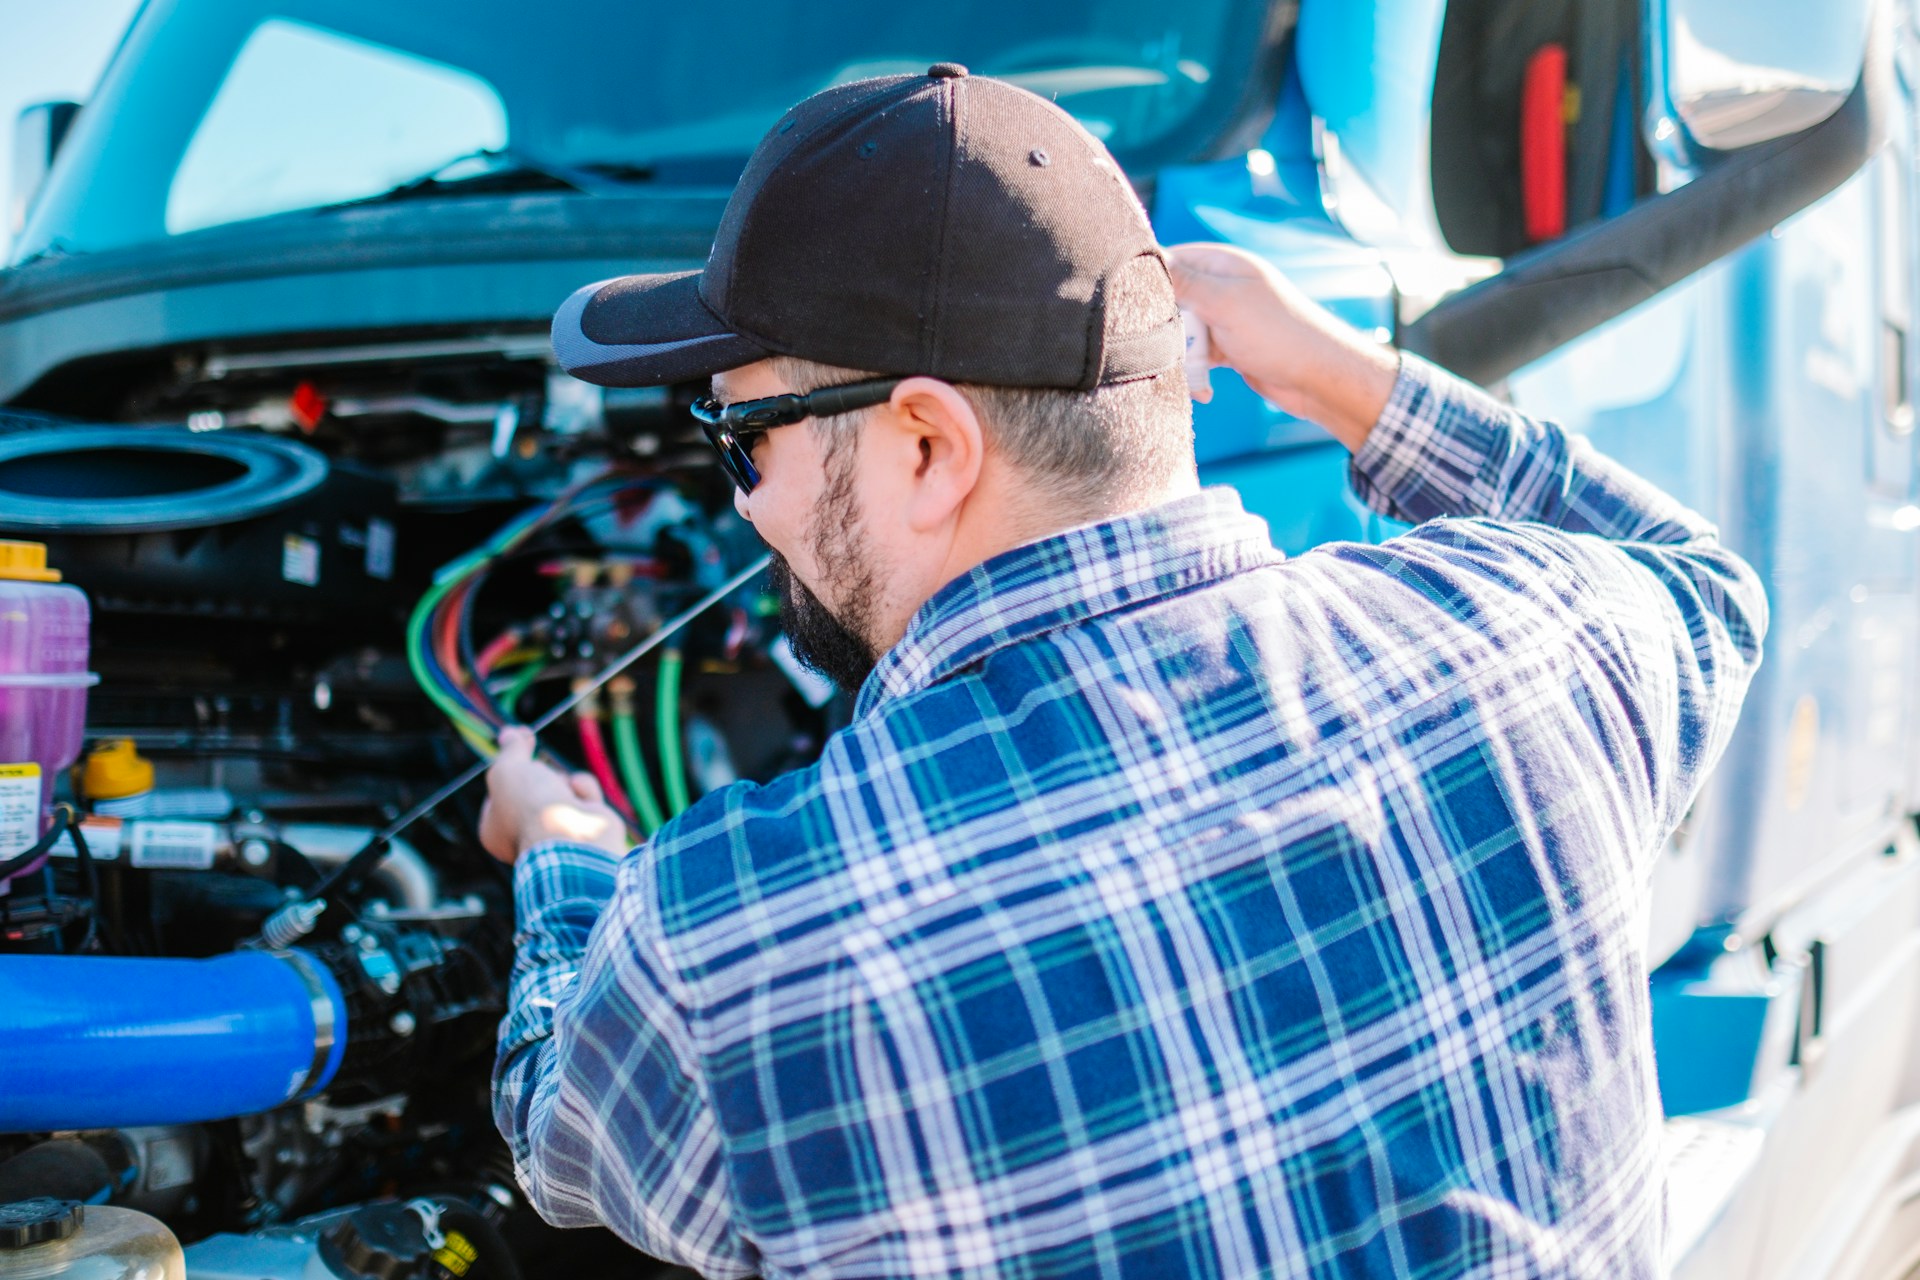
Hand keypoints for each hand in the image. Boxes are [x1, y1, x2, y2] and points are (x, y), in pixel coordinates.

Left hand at [481, 727, 629, 863]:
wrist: (573, 837)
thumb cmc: (531, 807)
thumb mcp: (508, 769)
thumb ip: (510, 749)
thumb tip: (510, 732)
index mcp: (496, 828)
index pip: (500, 789)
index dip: (510, 764)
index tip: (518, 738)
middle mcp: (524, 832)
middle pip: (532, 783)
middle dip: (540, 771)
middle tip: (539, 765)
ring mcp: (557, 829)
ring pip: (559, 784)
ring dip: (562, 779)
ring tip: (560, 792)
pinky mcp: (585, 823)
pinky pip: (582, 792)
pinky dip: (584, 790)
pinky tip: (582, 802)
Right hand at [1167, 242, 1399, 452]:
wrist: (1319, 379)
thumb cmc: (1280, 335)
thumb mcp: (1225, 303)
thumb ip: (1184, 281)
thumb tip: (1147, 257)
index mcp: (1222, 263)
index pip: (1169, 260)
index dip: (1148, 281)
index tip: (1129, 304)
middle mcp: (1222, 287)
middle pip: (1170, 300)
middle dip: (1163, 325)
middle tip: (1164, 347)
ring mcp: (1225, 318)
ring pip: (1180, 332)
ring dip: (1179, 355)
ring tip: (1187, 372)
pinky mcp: (1228, 347)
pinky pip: (1196, 356)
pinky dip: (1195, 372)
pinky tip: (1203, 389)